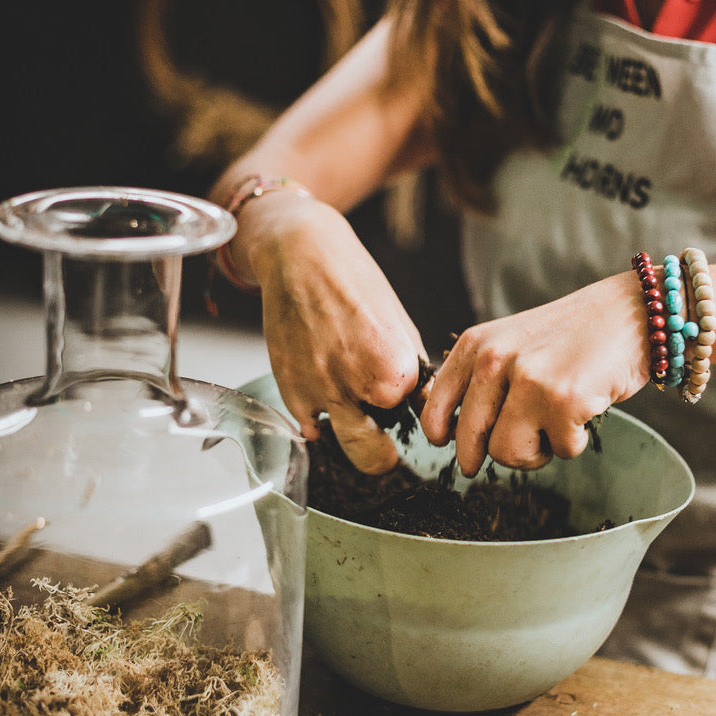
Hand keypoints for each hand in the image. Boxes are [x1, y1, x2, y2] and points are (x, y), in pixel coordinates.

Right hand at [252, 197, 427, 473]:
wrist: (302, 257)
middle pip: (376, 458)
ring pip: (344, 448)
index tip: (409, 406)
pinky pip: (312, 428)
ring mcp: (318, 393)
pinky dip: (321, 419)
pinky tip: (326, 392)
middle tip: (388, 448)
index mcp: (392, 370)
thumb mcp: (401, 326)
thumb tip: (425, 407)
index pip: (417, 418)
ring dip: (354, 440)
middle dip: (384, 455)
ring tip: (359, 422)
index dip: (413, 413)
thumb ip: (413, 373)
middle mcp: (354, 387)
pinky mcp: (290, 392)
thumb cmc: (356, 284)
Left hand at [420, 271, 649, 476]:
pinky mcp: (563, 400)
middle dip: (493, 454)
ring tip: (555, 426)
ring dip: (536, 452)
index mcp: (475, 345)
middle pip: (470, 442)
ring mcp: (528, 380)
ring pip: (508, 454)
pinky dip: (574, 443)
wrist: (632, 311)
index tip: (453, 446)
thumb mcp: (511, 343)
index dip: (444, 437)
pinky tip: (583, 414)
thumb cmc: (572, 335)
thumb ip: (481, 379)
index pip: (435, 409)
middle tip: (518, 448)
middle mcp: (494, 360)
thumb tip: (454, 435)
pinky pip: (558, 451)